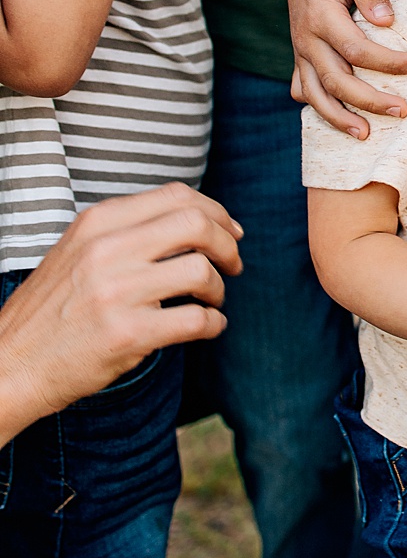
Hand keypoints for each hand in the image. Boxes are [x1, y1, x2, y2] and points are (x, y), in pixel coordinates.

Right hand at [0, 183, 242, 441]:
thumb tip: (196, 220)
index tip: (231, 231)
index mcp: (98, 223)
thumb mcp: (79, 251)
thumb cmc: (54, 309)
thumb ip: (128, 231)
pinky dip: (215, 324)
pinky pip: (197, 320)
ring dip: (220, 288)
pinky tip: (208, 327)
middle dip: (228, 245)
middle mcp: (107, 250)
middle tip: (234, 265)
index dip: (216, 212)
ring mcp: (117, 292)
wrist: (12, 362)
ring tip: (212, 301)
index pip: (177, 196)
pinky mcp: (128, 334)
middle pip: (197, 225)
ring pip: (202, 271)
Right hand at [278, 0, 406, 138]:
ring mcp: (300, 52)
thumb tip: (389, 22)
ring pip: (315, 94)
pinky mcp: (300, 57)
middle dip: (369, 101)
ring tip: (365, 135)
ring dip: (339, 118)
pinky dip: (320, 110)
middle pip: (337, 81)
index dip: (388, 62)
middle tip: (402, 111)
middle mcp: (306, 39)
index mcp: (321, 17)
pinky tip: (340, 123)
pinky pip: (305, 90)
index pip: (357, 50)